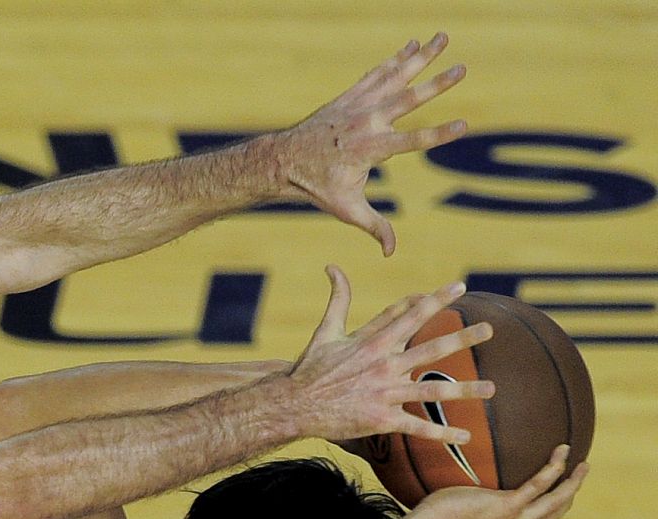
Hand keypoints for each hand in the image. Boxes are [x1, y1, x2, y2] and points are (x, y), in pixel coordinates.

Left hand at [276, 33, 467, 255]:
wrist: (283, 162)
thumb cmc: (317, 188)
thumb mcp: (346, 209)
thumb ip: (373, 226)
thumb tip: (391, 253)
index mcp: (371, 150)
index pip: (413, 142)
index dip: (439, 134)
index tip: (464, 125)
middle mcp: (367, 122)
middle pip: (408, 100)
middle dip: (437, 84)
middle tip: (464, 69)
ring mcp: (358, 105)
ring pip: (394, 77)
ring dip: (421, 57)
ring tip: (444, 37)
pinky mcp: (350, 97)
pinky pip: (376, 73)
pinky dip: (394, 59)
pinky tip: (413, 45)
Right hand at [278, 266, 494, 444]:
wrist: (292, 405)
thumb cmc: (309, 368)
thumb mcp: (326, 330)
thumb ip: (337, 298)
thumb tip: (332, 267)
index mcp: (375, 342)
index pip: (413, 314)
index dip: (438, 299)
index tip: (461, 286)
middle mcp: (386, 365)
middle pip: (433, 348)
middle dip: (464, 338)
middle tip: (490, 330)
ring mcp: (386, 394)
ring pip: (434, 390)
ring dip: (466, 390)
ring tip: (493, 388)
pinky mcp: (381, 420)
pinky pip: (418, 427)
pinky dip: (443, 432)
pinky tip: (465, 434)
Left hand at [406, 446, 589, 518]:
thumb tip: (455, 505)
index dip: (551, 513)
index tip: (558, 499)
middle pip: (553, 515)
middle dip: (570, 496)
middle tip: (579, 477)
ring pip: (556, 502)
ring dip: (573, 482)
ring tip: (582, 464)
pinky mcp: (506, 507)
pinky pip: (539, 484)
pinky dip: (554, 467)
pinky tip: (562, 452)